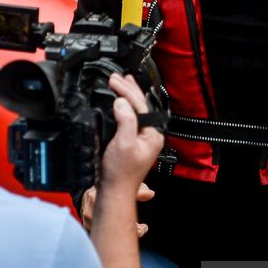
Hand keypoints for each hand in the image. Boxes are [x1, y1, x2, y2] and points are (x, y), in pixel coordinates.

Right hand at [85, 74, 162, 235]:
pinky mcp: (132, 141)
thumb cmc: (120, 173)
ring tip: (121, 82)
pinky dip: (123, 107)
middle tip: (117, 76)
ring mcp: (142, 138)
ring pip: (137, 110)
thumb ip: (125, 120)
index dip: (127, 90)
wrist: (114, 190)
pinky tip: (118, 103)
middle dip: (129, 89)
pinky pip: (130, 117)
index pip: (141, 104)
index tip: (114, 81)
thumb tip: (121, 102)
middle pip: (142, 105)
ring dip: (127, 95)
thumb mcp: (123, 144)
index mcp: (154, 134)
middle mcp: (151, 135)